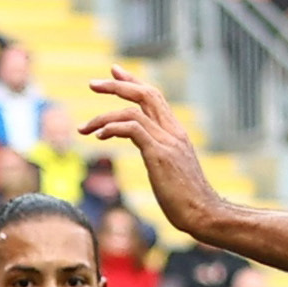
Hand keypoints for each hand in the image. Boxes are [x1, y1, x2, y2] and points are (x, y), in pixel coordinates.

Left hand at [79, 69, 228, 243]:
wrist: (203, 213)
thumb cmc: (186, 199)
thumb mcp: (170, 169)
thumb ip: (160, 154)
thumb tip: (150, 153)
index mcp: (176, 132)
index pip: (154, 96)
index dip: (133, 82)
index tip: (114, 73)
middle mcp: (173, 131)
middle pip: (146, 94)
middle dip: (117, 85)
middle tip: (91, 84)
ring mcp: (168, 141)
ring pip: (133, 111)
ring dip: (103, 116)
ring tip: (83, 129)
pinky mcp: (160, 154)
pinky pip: (133, 129)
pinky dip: (112, 128)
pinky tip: (99, 138)